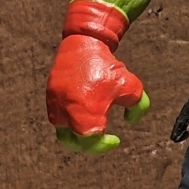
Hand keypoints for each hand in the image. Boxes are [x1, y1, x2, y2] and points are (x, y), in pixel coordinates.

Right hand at [46, 35, 149, 153]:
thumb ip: (138, 108)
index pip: (90, 143)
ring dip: (76, 133)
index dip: (104, 146)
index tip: (115, 140)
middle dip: (88, 145)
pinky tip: (83, 110)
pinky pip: (57, 115)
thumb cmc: (109, 66)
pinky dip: (69, 120)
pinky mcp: (49, 95)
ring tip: (91, 125)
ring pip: (62, 130)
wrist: (85, 42)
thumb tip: (130, 121)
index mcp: (85, 113)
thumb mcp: (132, 87)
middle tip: (101, 139)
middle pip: (72, 143)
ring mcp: (54, 103)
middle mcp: (66, 111)